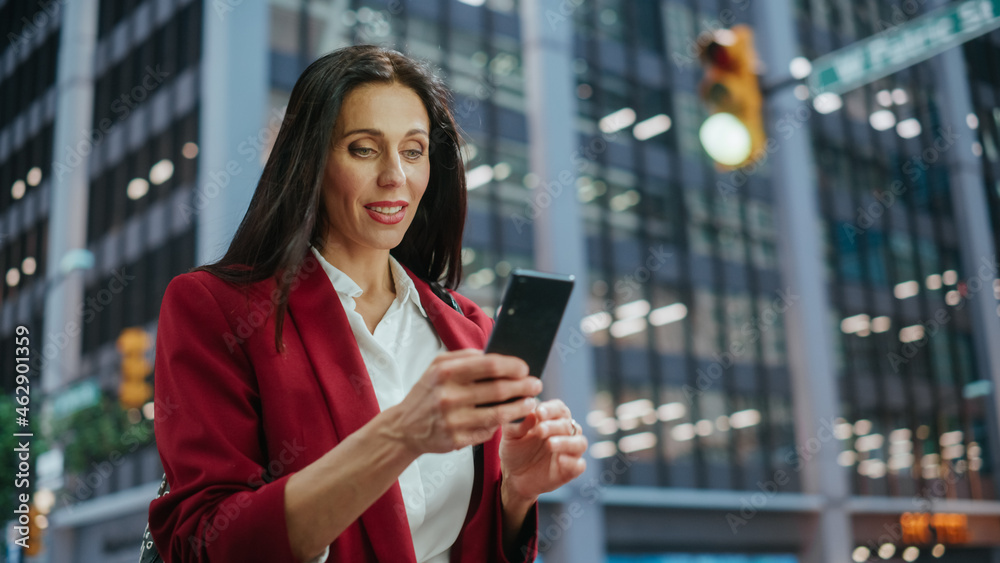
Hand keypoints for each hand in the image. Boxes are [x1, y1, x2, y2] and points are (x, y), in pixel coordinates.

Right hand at [385, 349, 542, 454]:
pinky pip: (488, 431)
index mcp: (446, 373)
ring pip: (498, 413)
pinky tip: (509, 418)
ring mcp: (453, 420)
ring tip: (530, 402)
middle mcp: (449, 396)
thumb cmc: (426, 394)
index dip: (512, 366)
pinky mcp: (457, 440)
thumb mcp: (436, 366)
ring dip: (520, 407)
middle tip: (536, 384)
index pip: (489, 365)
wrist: (403, 428)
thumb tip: (494, 354)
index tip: (525, 368)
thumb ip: (464, 357)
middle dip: (523, 386)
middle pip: (499, 389)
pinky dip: (501, 424)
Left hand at [499, 399, 587, 503]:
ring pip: (580, 443)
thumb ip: (519, 424)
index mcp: (552, 420)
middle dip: (554, 426)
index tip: (539, 412)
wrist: (514, 476)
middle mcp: (565, 434)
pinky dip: (571, 462)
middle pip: (568, 425)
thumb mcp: (511, 437)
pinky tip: (560, 460)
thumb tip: (531, 414)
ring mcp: (569, 452)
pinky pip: (579, 465)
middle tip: (540, 430)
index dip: (551, 409)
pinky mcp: (571, 470)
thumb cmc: (515, 451)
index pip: (559, 409)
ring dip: (566, 442)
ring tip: (549, 444)